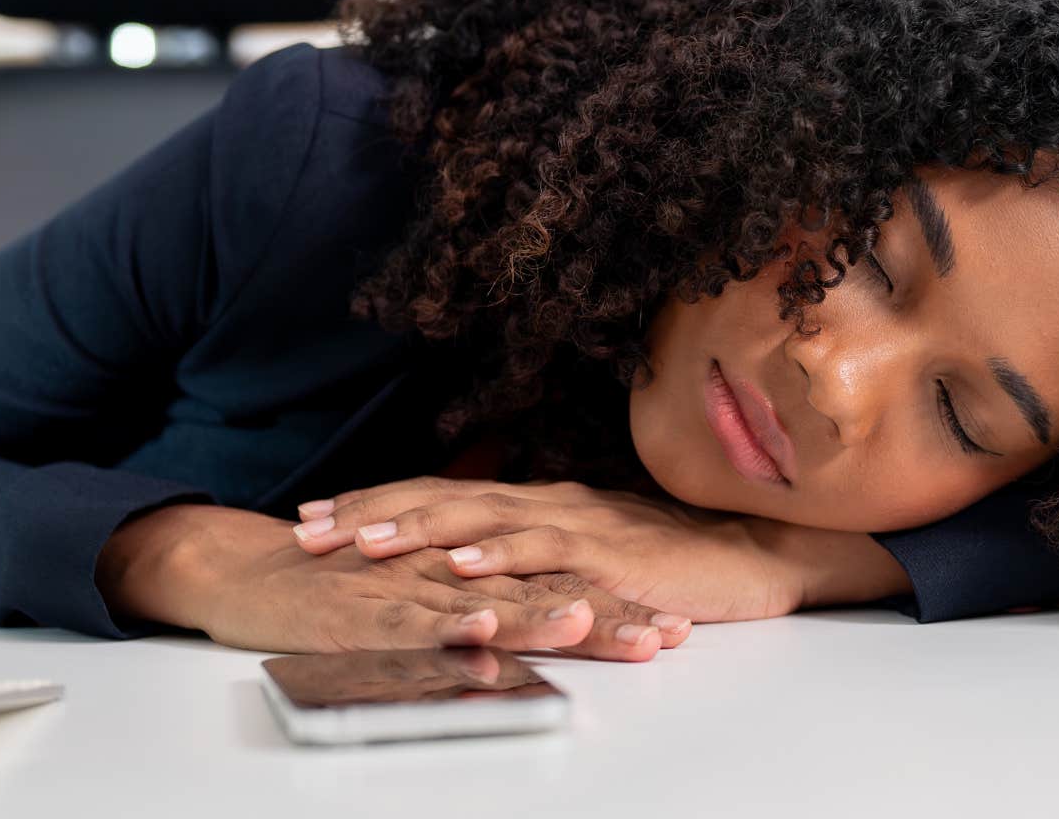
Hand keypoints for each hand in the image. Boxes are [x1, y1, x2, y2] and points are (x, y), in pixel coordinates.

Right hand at [97, 503, 671, 660]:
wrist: (248, 574)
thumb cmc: (336, 589)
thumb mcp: (421, 596)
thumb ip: (477, 606)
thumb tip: (536, 629)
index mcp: (470, 569)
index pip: (556, 586)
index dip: (616, 605)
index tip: (674, 626)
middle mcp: (451, 572)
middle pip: (538, 592)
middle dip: (605, 615)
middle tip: (665, 634)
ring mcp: (409, 588)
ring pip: (484, 599)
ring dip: (539, 611)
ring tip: (593, 622)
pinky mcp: (364, 608)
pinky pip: (410, 617)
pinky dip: (445, 621)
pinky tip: (479, 627)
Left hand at [287, 477, 906, 621]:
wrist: (751, 555)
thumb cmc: (669, 559)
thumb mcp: (587, 552)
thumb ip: (535, 552)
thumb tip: (475, 562)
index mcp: (538, 500)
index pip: (442, 493)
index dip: (377, 501)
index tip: (314, 514)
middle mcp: (548, 500)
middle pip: (443, 498)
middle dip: (371, 512)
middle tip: (307, 530)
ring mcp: (577, 520)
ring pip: (482, 516)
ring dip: (417, 527)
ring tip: (360, 542)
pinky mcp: (609, 550)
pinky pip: (544, 550)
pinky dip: (498, 556)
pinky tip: (458, 565)